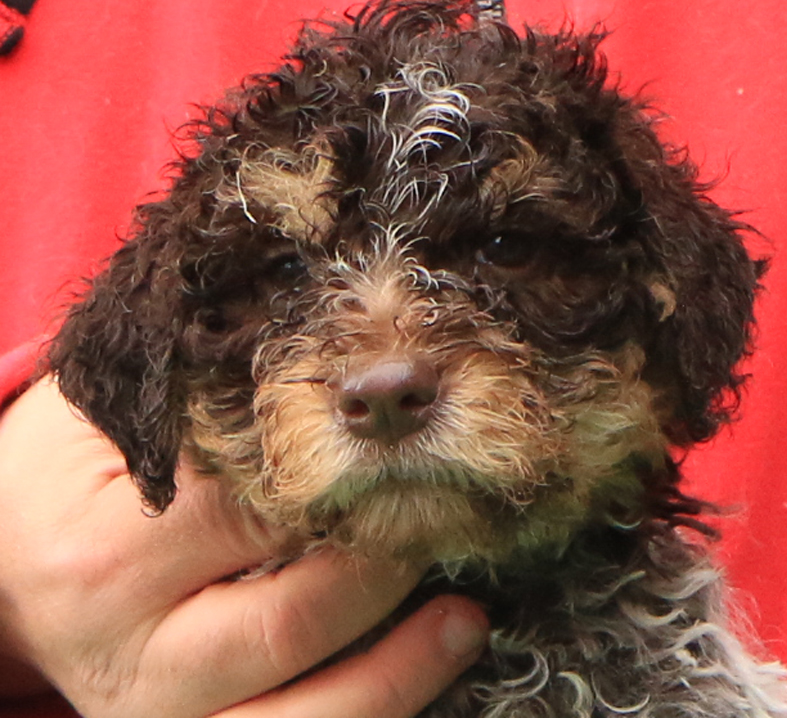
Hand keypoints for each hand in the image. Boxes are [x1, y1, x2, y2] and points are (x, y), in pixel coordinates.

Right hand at [0, 377, 487, 716]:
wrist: (6, 557)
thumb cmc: (70, 469)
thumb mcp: (108, 416)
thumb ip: (196, 399)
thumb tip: (313, 380)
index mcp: (106, 552)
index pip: (252, 517)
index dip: (335, 487)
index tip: (396, 457)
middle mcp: (128, 649)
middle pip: (287, 618)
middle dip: (380, 570)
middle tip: (440, 521)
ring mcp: (155, 712)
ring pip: (298, 712)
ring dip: (397, 666)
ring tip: (462, 616)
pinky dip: (364, 712)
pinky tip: (422, 669)